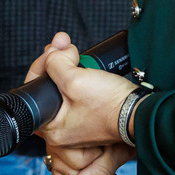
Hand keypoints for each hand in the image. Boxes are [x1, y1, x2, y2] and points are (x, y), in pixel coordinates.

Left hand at [30, 32, 137, 149]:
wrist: (139, 111)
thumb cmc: (110, 105)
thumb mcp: (75, 80)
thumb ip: (55, 64)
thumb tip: (52, 54)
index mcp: (52, 128)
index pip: (34, 90)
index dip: (41, 65)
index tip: (53, 50)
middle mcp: (62, 129)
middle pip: (48, 86)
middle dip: (54, 60)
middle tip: (64, 45)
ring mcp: (77, 121)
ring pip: (62, 85)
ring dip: (66, 64)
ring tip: (72, 50)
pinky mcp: (90, 114)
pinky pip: (76, 90)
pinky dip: (78, 74)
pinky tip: (82, 64)